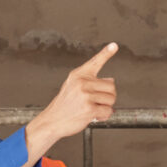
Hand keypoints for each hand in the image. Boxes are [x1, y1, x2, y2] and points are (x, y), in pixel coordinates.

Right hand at [27, 43, 117, 157]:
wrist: (52, 121)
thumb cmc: (64, 106)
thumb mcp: (72, 86)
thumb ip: (90, 81)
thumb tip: (111, 81)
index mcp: (78, 75)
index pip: (95, 62)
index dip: (106, 53)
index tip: (114, 46)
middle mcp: (82, 82)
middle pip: (111, 86)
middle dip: (108, 96)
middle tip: (96, 102)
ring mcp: (85, 95)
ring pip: (111, 99)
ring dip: (105, 107)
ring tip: (93, 109)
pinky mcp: (89, 108)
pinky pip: (108, 111)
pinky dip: (103, 116)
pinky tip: (94, 116)